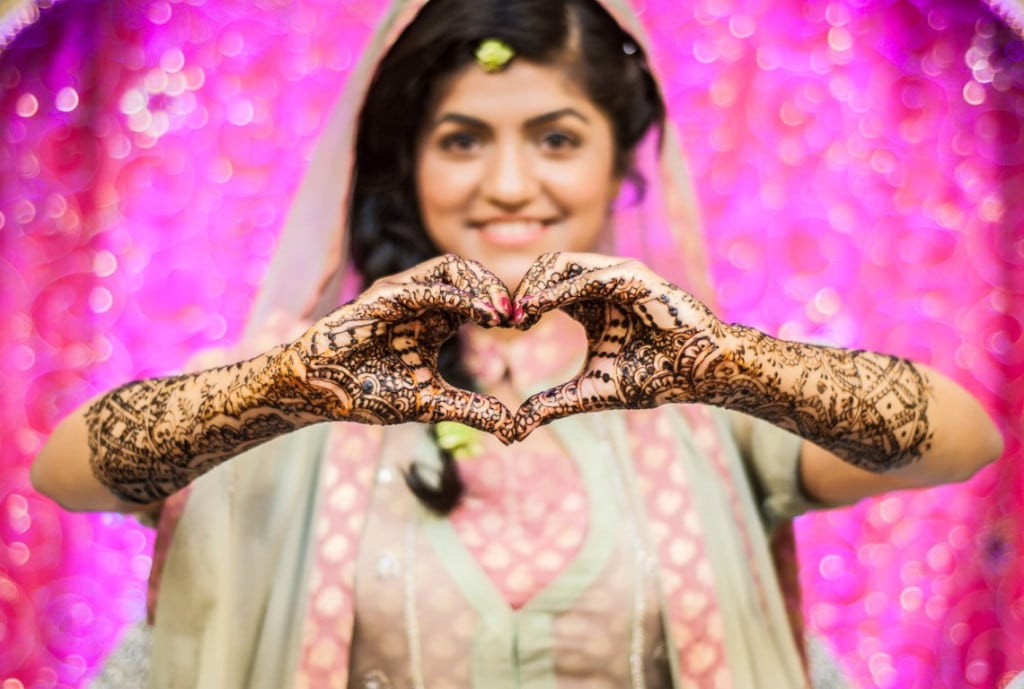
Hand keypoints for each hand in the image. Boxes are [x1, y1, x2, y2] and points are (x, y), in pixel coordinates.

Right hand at [277, 255, 515, 442]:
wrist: (319, 392)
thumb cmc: (369, 392)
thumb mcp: (431, 403)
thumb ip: (472, 410)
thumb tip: (513, 429)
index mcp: (435, 318)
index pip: (478, 295)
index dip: (502, 305)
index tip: (525, 324)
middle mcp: (420, 300)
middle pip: (469, 272)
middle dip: (496, 288)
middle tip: (518, 314)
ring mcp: (399, 294)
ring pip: (448, 268)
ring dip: (479, 285)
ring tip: (500, 311)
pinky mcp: (378, 297)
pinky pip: (420, 287)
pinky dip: (452, 295)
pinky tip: (475, 310)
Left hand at [511, 252, 727, 439]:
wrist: (696, 375)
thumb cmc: (652, 378)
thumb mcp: (591, 391)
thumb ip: (553, 404)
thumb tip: (516, 430)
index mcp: (587, 305)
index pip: (543, 287)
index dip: (523, 302)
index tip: (511, 326)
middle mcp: (599, 285)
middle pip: (547, 267)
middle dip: (525, 288)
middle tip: (514, 318)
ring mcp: (617, 276)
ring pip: (564, 263)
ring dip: (538, 285)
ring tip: (524, 312)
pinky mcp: (635, 277)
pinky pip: (592, 275)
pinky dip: (563, 288)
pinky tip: (543, 306)